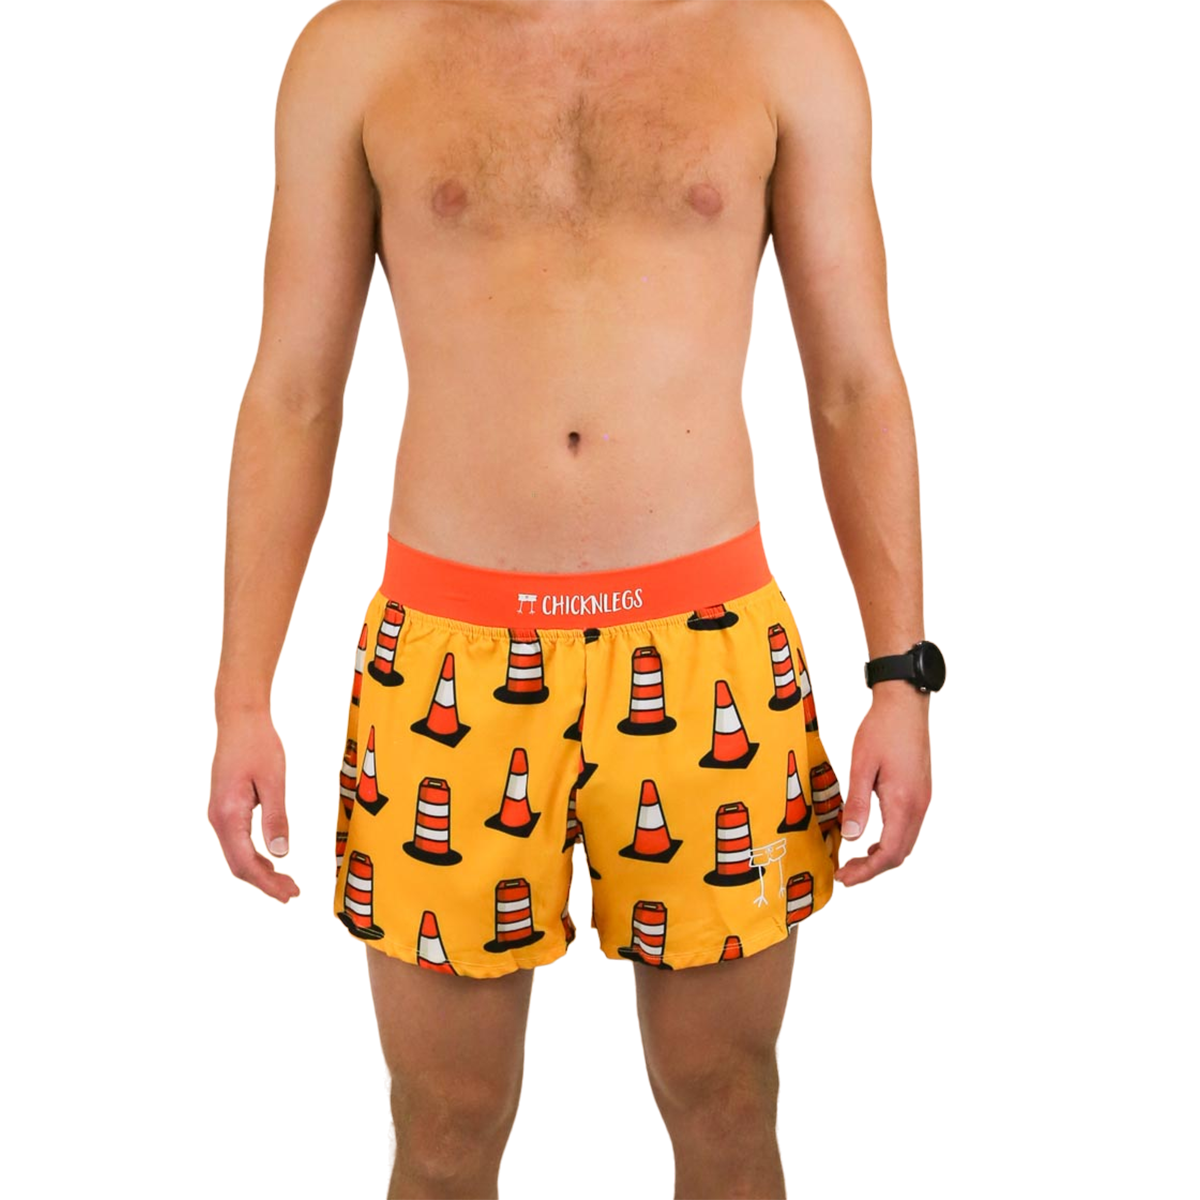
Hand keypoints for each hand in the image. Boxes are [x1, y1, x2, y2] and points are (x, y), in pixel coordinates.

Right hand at [209, 709, 301, 902]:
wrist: (240, 721)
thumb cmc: (259, 745)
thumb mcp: (273, 780)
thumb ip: (276, 816)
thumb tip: (280, 853)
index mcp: (229, 814)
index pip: (246, 863)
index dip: (268, 883)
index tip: (290, 894)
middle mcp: (218, 818)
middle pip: (238, 865)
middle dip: (265, 883)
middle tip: (291, 893)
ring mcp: (219, 815)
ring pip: (236, 855)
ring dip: (259, 872)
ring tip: (284, 882)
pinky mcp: (225, 810)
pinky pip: (236, 842)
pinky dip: (253, 856)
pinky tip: (271, 860)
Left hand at [833, 683, 931, 886]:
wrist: (905, 706)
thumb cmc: (881, 730)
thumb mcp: (861, 764)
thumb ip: (857, 802)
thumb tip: (851, 836)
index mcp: (903, 802)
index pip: (889, 853)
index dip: (866, 871)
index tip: (843, 877)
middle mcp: (918, 806)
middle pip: (899, 854)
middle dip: (871, 869)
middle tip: (844, 874)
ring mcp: (922, 800)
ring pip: (905, 843)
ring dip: (881, 857)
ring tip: (855, 861)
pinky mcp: (919, 793)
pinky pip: (907, 828)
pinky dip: (890, 841)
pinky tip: (872, 839)